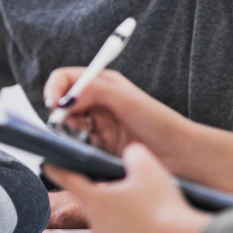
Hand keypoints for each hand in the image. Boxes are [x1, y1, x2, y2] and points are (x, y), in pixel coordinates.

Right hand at [43, 68, 183, 157]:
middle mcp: (97, 101)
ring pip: (67, 124)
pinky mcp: (99, 145)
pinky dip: (76, 146)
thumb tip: (64, 98)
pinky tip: (90, 148)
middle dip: (60, 112)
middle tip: (68, 124)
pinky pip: (76, 144)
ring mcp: (97, 124)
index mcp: (102, 83)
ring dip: (68, 130)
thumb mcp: (124, 99)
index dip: (55, 89)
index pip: (66, 79)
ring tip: (84, 136)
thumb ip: (93, 91)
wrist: (178, 154)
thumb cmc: (158, 122)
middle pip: (62, 102)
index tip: (54, 105)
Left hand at [44, 144, 209, 232]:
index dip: (56, 167)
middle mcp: (96, 224)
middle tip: (118, 184)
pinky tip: (149, 227)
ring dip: (118, 215)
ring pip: (109, 223)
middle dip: (102, 192)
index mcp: (94, 200)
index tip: (48, 162)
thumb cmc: (161, 203)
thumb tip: (129, 154)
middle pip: (92, 202)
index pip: (67, 179)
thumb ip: (131, 154)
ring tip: (140, 207)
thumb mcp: (147, 166)